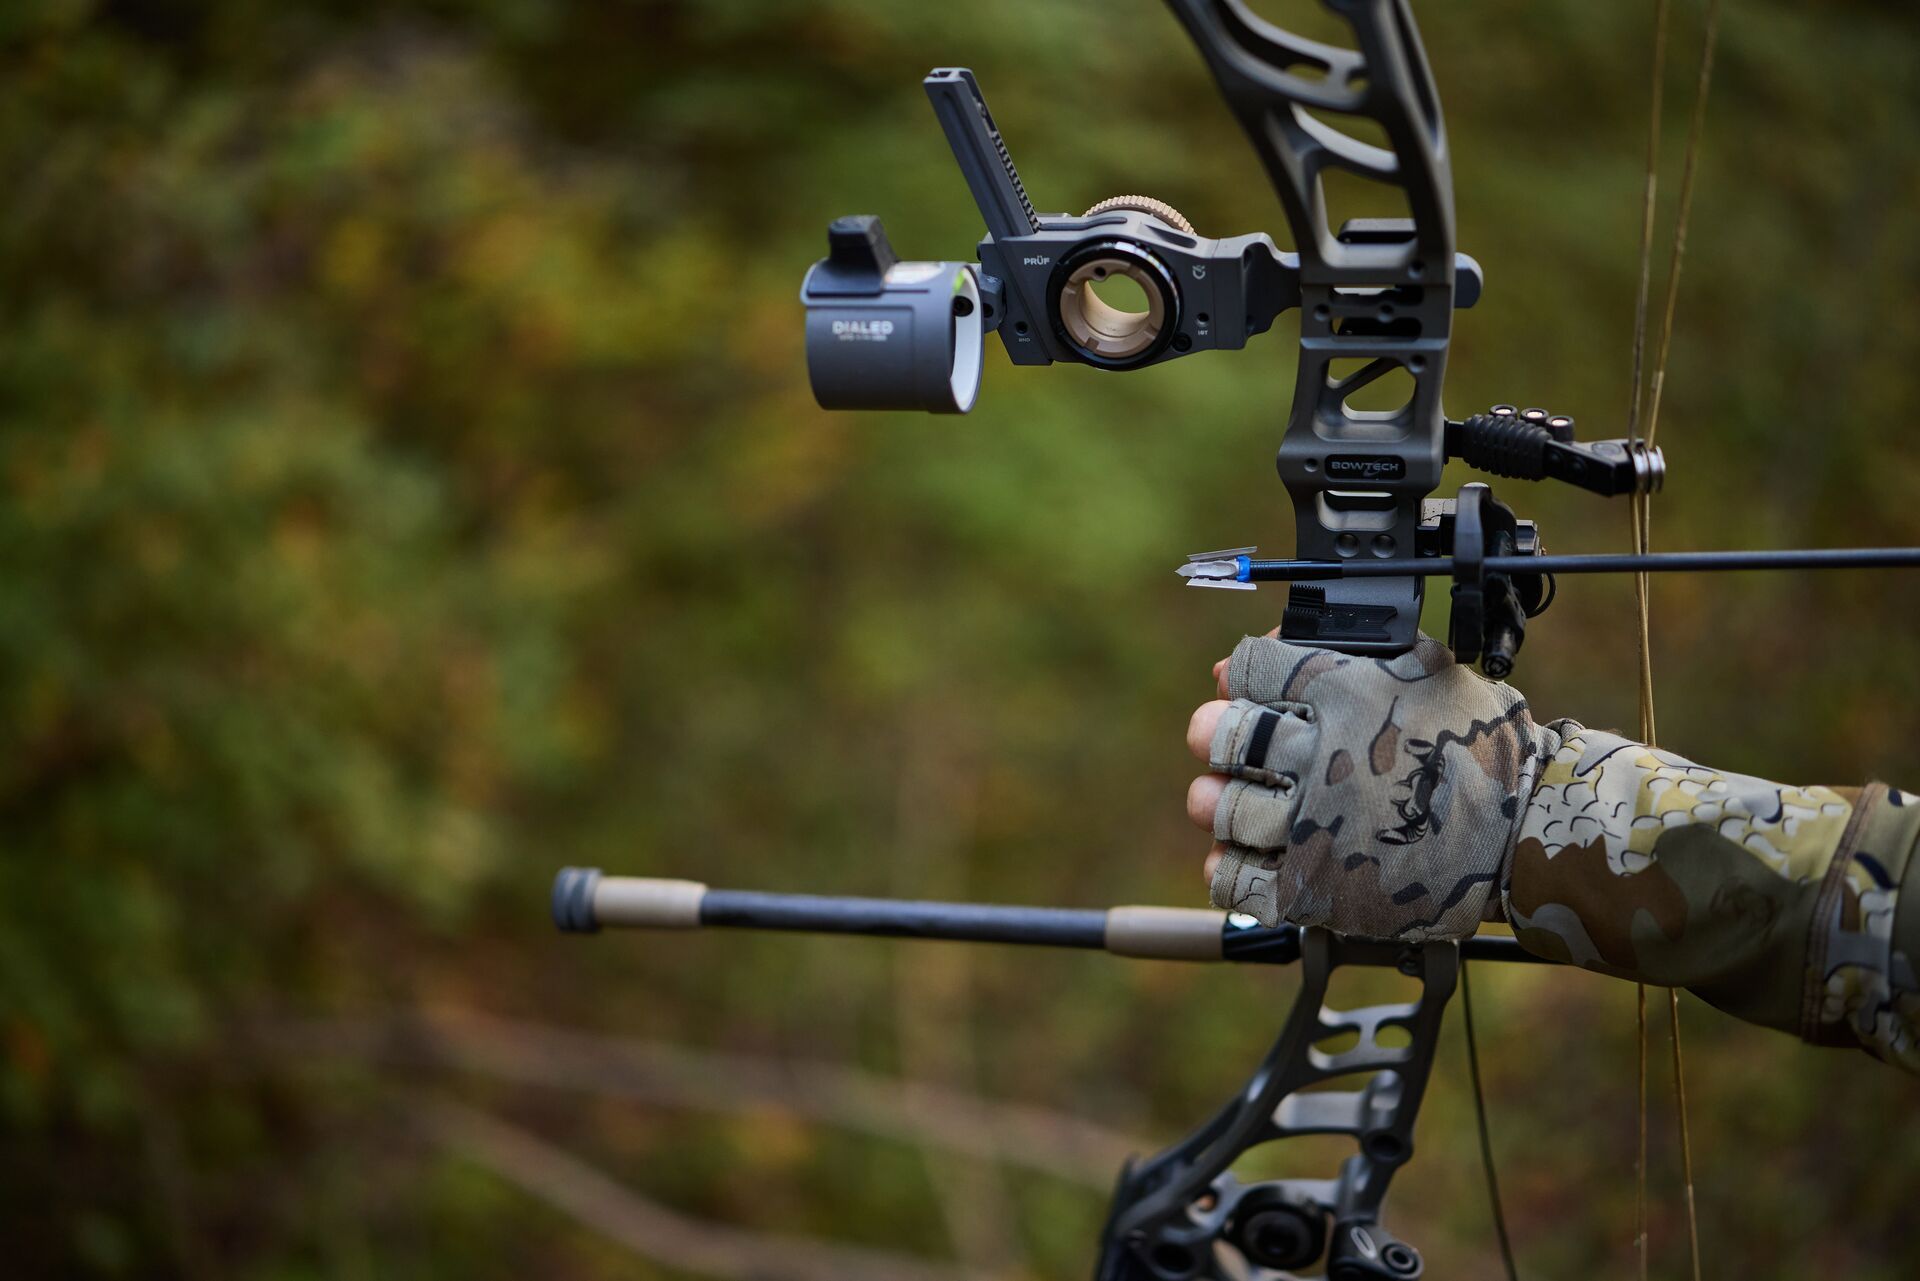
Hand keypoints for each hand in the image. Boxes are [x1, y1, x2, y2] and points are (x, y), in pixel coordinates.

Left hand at [1184, 633, 1558, 940]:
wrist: (1530, 831)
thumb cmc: (1477, 743)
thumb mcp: (1420, 669)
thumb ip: (1341, 655)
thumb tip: (1242, 663)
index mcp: (1345, 690)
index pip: (1252, 669)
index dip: (1244, 676)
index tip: (1249, 689)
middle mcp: (1324, 756)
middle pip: (1226, 737)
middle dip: (1216, 733)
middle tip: (1220, 738)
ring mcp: (1317, 828)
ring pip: (1224, 808)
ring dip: (1216, 800)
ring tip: (1229, 799)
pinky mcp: (1317, 891)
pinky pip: (1239, 881)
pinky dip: (1227, 868)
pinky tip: (1239, 855)